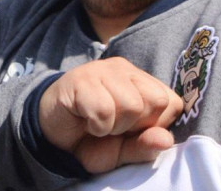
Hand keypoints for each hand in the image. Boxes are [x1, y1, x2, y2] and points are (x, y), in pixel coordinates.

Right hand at [38, 57, 182, 173]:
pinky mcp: (81, 79)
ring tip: (99, 124)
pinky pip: (104, 110)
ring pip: (132, 105)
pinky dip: (96, 126)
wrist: (49, 135)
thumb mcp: (122, 151)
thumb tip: (167, 140)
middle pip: (155, 100)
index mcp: (141, 82)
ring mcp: (103, 70)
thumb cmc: (90, 139)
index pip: (171, 102)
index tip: (132, 130)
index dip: (155, 124)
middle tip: (114, 126)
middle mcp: (125, 71)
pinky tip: (86, 121)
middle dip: (136, 124)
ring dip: (114, 126)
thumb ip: (145, 146)